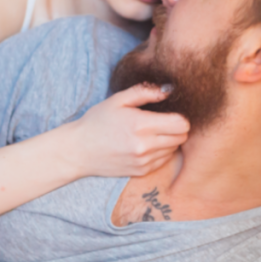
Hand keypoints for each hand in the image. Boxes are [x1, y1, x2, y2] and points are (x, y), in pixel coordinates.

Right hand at [64, 83, 188, 177]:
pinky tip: (146, 144)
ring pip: (174, 149)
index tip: (170, 113)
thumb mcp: (118, 100)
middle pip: (182, 137)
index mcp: (141, 125)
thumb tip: (168, 90)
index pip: (181, 124)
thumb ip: (145, 92)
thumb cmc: (97, 121)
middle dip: (177, 128)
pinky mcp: (142, 171)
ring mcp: (144, 161)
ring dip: (169, 140)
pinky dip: (161, 152)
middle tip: (163, 122)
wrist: (79, 150)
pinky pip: (164, 160)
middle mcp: (145, 146)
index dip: (180, 117)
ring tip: (152, 133)